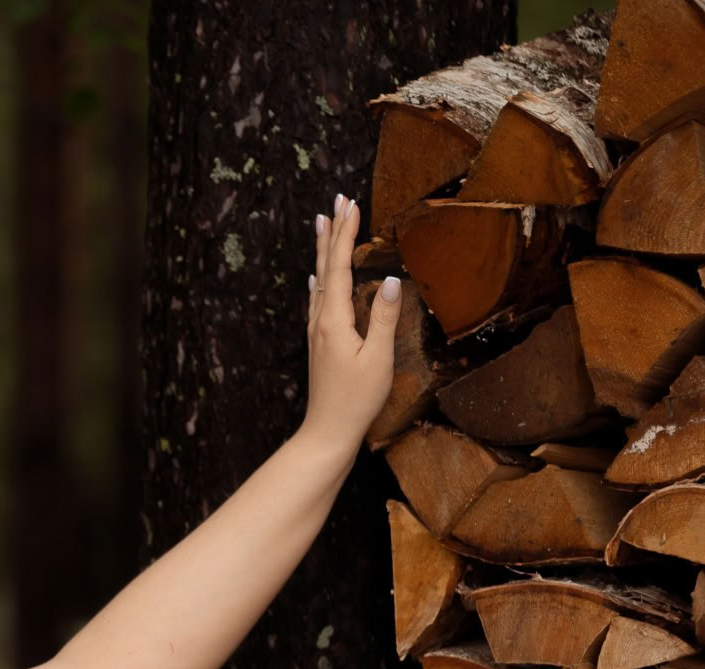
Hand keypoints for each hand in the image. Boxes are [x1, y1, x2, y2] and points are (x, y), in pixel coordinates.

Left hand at [300, 190, 399, 454]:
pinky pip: (317, 301)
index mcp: (334, 319)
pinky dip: (319, 280)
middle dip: (332, 232)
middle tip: (336, 201)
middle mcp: (320, 320)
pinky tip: (316, 278)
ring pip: (319, 280)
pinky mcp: (319, 343)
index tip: (351, 204)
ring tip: (323, 224)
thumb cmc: (357, 400)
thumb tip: (389, 280)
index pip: (340, 266)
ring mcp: (316, 331)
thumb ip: (383, 319)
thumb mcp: (378, 359)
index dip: (346, 234)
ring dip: (323, 251)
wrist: (328, 431)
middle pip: (326, 267)